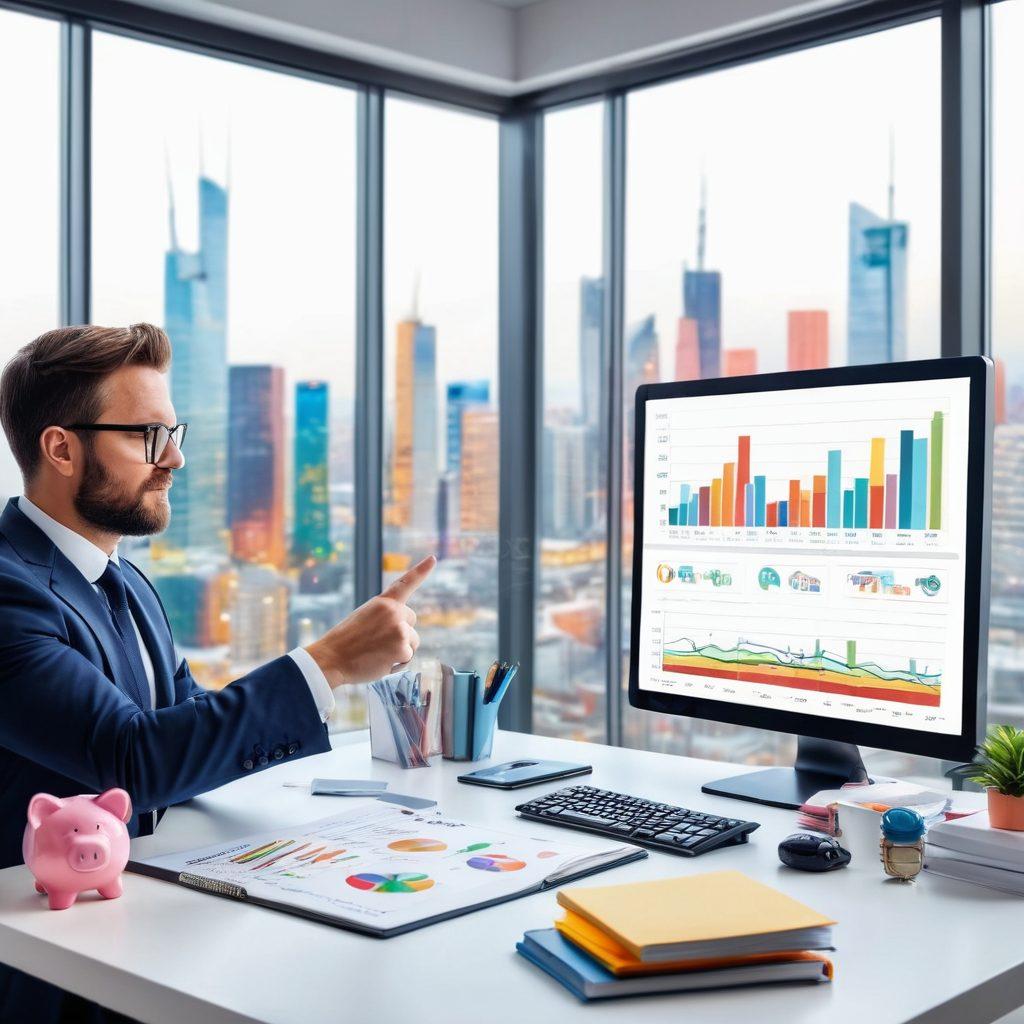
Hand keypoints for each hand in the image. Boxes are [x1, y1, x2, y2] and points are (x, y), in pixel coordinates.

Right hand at [305, 555, 435, 687]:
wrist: (331, 658)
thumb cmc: (346, 641)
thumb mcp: (365, 617)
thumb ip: (385, 616)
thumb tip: (402, 629)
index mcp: (382, 602)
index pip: (405, 582)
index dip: (421, 570)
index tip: (433, 559)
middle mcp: (394, 612)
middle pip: (411, 620)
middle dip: (402, 630)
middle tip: (379, 640)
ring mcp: (399, 630)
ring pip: (413, 641)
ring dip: (400, 648)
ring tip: (377, 652)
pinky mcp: (402, 648)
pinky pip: (407, 657)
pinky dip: (396, 663)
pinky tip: (379, 662)